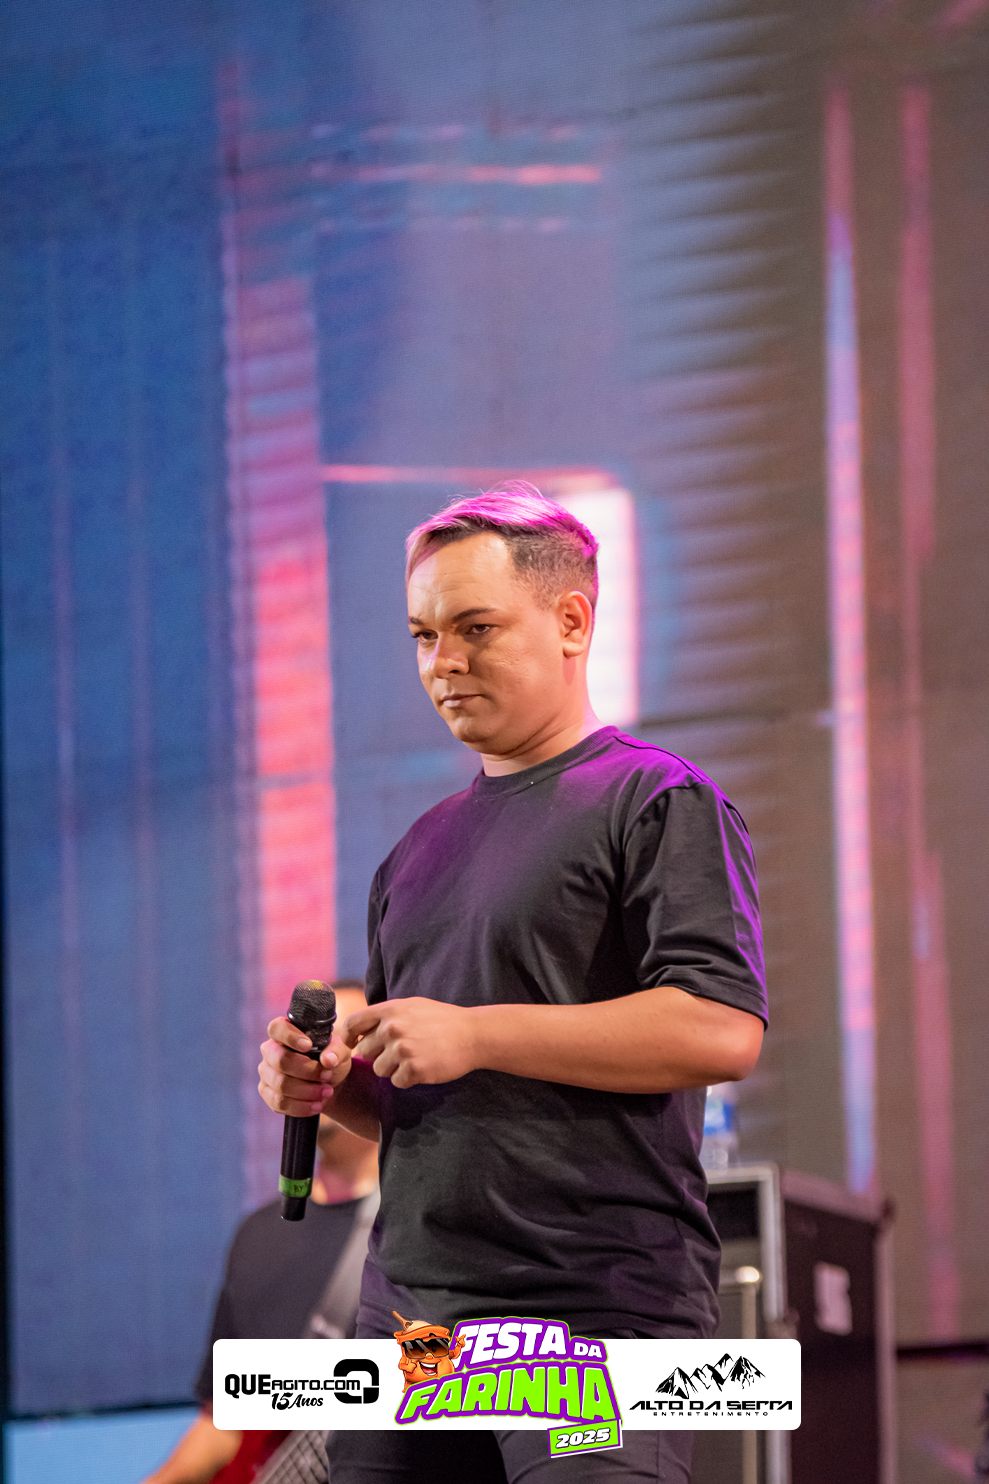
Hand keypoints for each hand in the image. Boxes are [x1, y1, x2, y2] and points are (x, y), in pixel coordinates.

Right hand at [258, 1015, 352, 1116]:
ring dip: (307, 1091)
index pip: (277, 1028)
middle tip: (327, 1076)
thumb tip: (328, 1060)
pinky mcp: (267, 1093)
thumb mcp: (339, 1051)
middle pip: (280, 1060)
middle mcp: (270, 1051)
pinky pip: (280, 1103)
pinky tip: (317, 1105)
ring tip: (327, 1092)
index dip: (290, 1037)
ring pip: (280, 1084)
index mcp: (284, 1032)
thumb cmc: (330, 1059)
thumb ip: (336, 1051)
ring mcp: (266, 1073)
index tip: (309, 1046)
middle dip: (307, 1071)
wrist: (330, 1082)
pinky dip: (301, 1106)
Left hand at [341, 997, 478, 1088]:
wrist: (473, 1034)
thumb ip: (386, 1016)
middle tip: (401, 1052)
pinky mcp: (414, 1069)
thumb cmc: (442, 1020)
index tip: (351, 1046)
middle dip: (378, 1055)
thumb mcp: (412, 1006)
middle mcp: (393, 1028)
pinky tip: (423, 1068)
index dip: (347, 1037)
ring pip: (379, 1070)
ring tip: (414, 1059)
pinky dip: (408, 1079)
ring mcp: (403, 1049)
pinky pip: (397, 1082)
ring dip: (393, 1069)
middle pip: (364, 1052)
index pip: (352, 1023)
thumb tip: (358, 1029)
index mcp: (390, 1010)